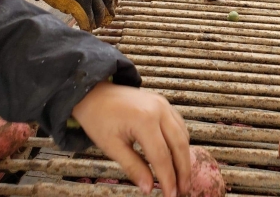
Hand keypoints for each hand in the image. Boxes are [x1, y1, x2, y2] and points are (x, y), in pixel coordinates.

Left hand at [72, 83, 190, 196]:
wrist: (95, 93)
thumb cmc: (99, 119)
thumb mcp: (112, 147)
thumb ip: (133, 167)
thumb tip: (148, 188)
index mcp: (144, 120)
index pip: (161, 156)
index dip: (168, 179)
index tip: (170, 195)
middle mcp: (159, 110)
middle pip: (179, 145)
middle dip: (183, 171)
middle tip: (183, 191)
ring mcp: (164, 105)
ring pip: (183, 135)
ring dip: (185, 157)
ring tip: (182, 178)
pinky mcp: (164, 104)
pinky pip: (179, 125)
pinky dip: (181, 142)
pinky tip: (178, 156)